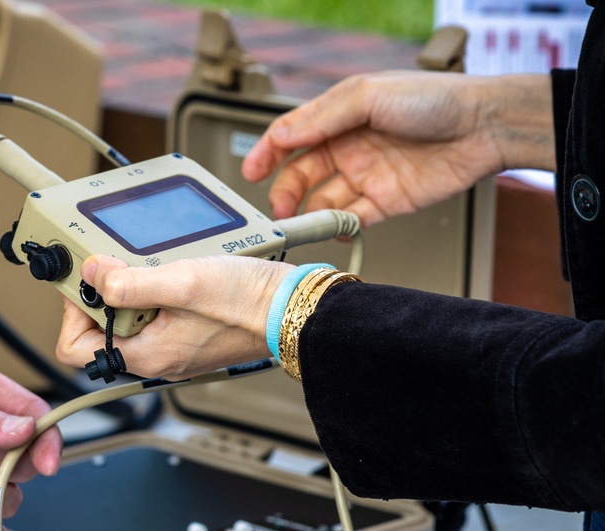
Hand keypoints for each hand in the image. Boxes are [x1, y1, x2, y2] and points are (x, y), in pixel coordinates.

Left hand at [56, 255, 292, 379]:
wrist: (292, 309)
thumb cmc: (246, 303)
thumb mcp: (181, 282)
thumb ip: (129, 282)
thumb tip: (91, 274)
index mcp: (145, 356)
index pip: (74, 349)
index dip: (73, 311)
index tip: (90, 281)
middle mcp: (155, 359)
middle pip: (99, 329)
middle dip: (104, 294)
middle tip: (122, 265)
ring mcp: (171, 348)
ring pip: (127, 320)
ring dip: (130, 289)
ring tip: (151, 267)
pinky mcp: (187, 334)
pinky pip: (153, 315)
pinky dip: (153, 291)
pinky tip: (172, 273)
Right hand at [242, 71, 553, 225]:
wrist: (485, 126)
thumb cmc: (434, 99)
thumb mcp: (369, 95)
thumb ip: (323, 118)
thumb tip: (283, 135)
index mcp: (340, 116)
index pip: (292, 136)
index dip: (268, 152)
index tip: (251, 172)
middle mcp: (349, 147)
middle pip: (302, 174)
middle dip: (285, 192)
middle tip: (278, 209)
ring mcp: (366, 176)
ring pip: (323, 200)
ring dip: (310, 213)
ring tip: (303, 223)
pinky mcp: (386, 202)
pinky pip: (352, 220)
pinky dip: (338, 228)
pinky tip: (333, 229)